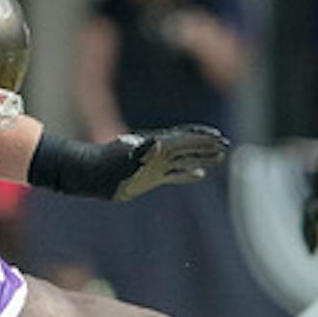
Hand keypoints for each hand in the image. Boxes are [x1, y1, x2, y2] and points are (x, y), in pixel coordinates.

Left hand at [111, 124, 228, 200]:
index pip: (185, 139)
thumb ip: (142, 151)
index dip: (203, 138)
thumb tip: (157, 143)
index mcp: (156, 146)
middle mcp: (158, 153)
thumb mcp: (124, 159)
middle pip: (188, 146)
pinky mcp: (150, 178)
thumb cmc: (107, 166)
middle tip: (226, 145)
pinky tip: (200, 175)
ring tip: (220, 157)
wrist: (91, 175)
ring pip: (184, 159)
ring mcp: (155, 165)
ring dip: (202, 158)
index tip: (220, 138)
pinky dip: (187, 174)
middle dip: (207, 145)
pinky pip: (174, 174)